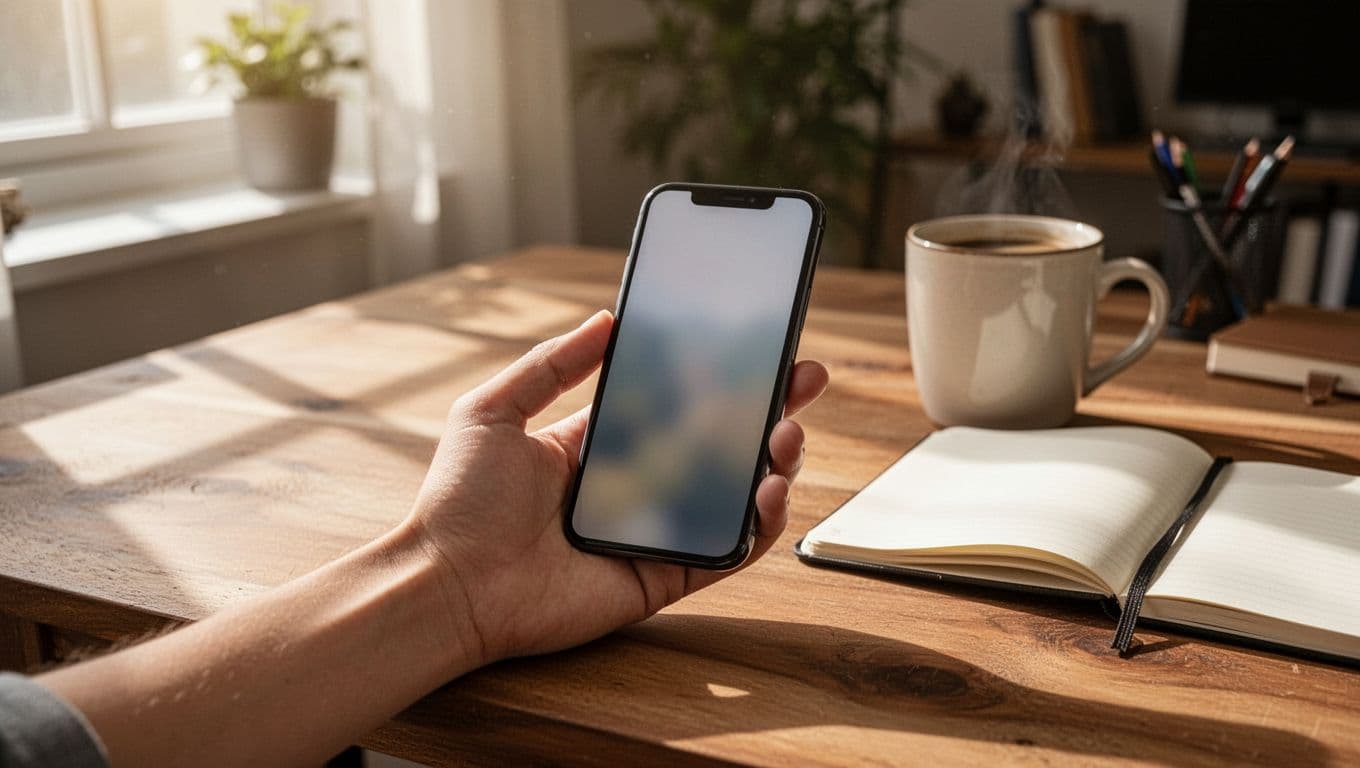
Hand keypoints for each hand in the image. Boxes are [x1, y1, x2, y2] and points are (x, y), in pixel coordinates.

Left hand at [407, 310, 828, 666]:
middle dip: (768, 410)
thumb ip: (552, 364)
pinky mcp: (662, 577)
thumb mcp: (494, 410)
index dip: (718, 376)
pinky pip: (725, 552)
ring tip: (788, 434)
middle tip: (805, 378)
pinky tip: (769, 491)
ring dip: (774, 462)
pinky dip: (758, 526)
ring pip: (733, 496)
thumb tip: (607, 317)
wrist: (446, 584)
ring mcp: (652, 532)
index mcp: (599, 445)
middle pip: (718, 444)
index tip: (757, 346)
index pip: (675, 402)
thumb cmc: (458, 500)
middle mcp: (634, 486)